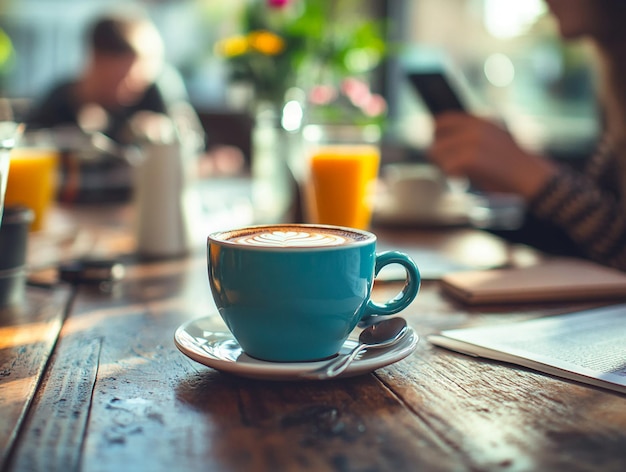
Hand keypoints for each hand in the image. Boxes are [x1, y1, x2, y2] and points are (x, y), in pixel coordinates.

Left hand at [428, 113, 556, 198]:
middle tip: (449, 166)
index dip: (436, 133)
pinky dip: (453, 177)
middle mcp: (474, 128)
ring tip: (461, 173)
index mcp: (480, 121)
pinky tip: (465, 179)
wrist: (531, 176)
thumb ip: (472, 136)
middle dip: (439, 155)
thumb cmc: (513, 164)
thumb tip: (443, 141)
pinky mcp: (469, 158)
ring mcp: (470, 142)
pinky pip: (446, 169)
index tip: (436, 144)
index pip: (444, 120)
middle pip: (436, 139)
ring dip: (445, 167)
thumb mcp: (495, 139)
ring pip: (437, 154)